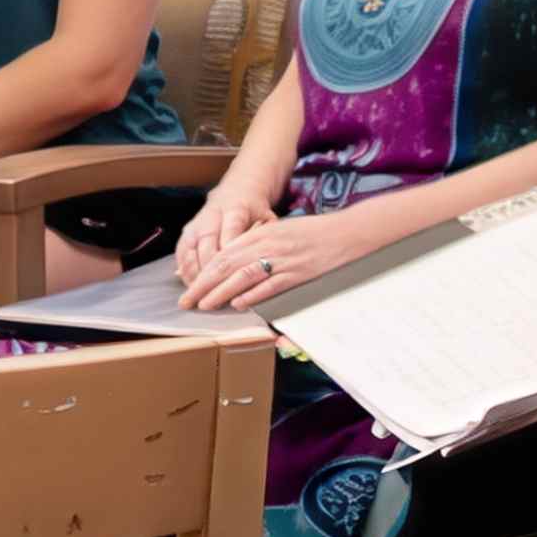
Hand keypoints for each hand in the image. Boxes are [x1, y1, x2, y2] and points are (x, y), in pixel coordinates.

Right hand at [172, 191, 275, 287]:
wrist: (234, 193)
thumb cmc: (255, 212)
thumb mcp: (267, 218)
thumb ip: (267, 237)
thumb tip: (267, 259)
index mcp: (235, 209)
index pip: (231, 232)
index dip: (230, 254)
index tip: (232, 276)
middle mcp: (211, 216)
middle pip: (207, 244)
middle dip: (209, 272)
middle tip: (213, 295)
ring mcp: (196, 224)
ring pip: (191, 251)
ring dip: (194, 275)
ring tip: (200, 297)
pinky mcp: (186, 233)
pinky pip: (181, 254)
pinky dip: (185, 272)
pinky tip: (191, 287)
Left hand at [175, 202, 383, 312]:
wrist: (349, 232)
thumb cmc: (316, 233)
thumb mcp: (283, 231)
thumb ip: (259, 242)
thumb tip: (234, 261)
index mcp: (263, 233)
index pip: (224, 253)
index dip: (203, 271)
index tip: (189, 285)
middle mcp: (269, 244)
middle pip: (227, 265)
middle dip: (203, 285)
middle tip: (187, 301)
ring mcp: (283, 259)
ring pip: (242, 277)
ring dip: (220, 293)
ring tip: (205, 305)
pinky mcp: (298, 273)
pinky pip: (270, 285)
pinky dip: (252, 295)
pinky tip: (239, 304)